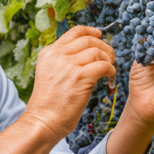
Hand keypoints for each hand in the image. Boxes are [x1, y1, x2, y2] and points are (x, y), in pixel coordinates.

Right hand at [23, 26, 115, 140]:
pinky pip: (103, 66)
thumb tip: (88, 53)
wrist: (43, 121)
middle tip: (110, 56)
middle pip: (88, 39)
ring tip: (109, 68)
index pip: (74, 32)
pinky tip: (110, 77)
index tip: (100, 35)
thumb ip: (63, 61)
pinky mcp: (80, 77)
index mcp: (49, 52)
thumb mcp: (50, 73)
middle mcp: (58, 55)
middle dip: (103, 46)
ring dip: (108, 59)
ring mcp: (69, 65)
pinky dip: (110, 70)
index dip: (91, 31)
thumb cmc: (49, 103)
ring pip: (97, 51)